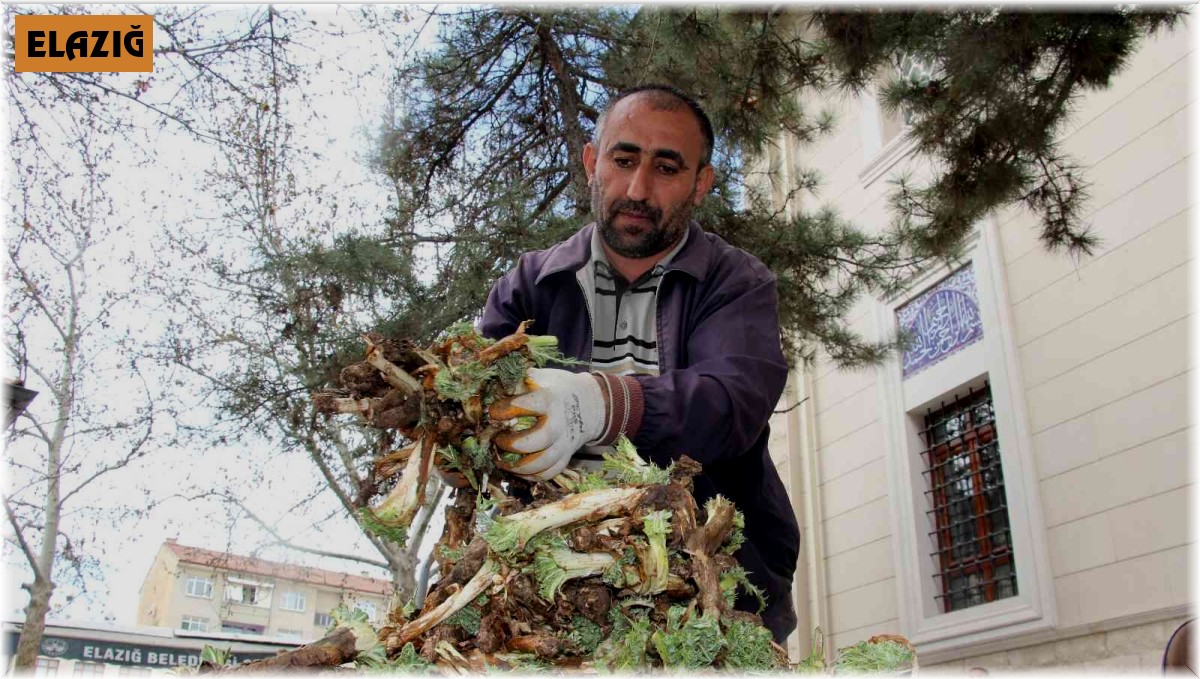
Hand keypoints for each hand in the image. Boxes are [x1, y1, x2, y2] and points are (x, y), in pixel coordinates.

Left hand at [489, 368, 605, 480]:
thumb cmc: (556, 389)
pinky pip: (549, 473)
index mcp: (551, 399)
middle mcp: (559, 423)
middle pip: (539, 440)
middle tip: (497, 439)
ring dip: (518, 466)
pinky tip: (516, 469)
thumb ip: (517, 383)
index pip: (529, 405)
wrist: (589, 403)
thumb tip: (490, 389)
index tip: (494, 411)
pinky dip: (530, 476)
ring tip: (501, 460)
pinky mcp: (565, 457)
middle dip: (513, 444)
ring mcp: (564, 443)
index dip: (507, 409)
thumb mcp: (540, 377)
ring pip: (543, 462)